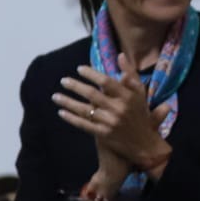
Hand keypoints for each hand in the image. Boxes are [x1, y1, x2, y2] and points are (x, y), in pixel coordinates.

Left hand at [53, 56, 171, 173]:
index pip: (106, 82)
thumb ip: (131, 75)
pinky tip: (61, 112)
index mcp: (128, 97)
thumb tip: (121, 56)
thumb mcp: (141, 94)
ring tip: (56, 96)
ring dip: (68, 102)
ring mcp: (110, 122)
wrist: (144, 144)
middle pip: (92, 94)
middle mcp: (119, 108)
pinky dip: (71, 118)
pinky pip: (83, 124)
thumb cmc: (141, 115)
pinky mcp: (103, 134)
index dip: (91, 74)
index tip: (80, 69)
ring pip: (84, 110)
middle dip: (75, 86)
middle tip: (64, 81)